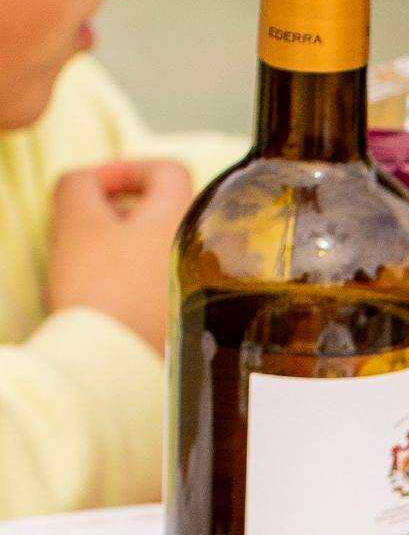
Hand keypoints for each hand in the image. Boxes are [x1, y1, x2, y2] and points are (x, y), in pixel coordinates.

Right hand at [45, 157, 192, 354]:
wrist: (116, 363)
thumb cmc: (100, 288)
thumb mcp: (76, 220)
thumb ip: (78, 185)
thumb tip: (86, 185)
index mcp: (185, 218)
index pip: (166, 171)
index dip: (126, 170)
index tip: (94, 190)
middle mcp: (206, 254)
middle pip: (164, 216)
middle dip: (122, 214)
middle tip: (89, 229)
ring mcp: (202, 293)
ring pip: (161, 254)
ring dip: (126, 251)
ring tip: (93, 267)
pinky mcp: (191, 327)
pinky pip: (163, 290)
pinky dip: (137, 284)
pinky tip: (109, 300)